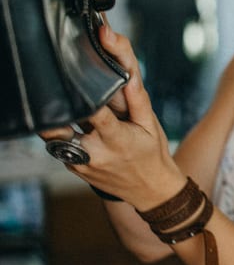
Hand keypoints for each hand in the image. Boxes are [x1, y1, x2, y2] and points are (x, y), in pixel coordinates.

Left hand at [38, 26, 183, 206]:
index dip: (81, 96)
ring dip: (54, 120)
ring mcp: (80, 162)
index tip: (69, 77)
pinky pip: (59, 146)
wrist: (150, 190)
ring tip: (55, 102)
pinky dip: (62, 133)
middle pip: (59, 127)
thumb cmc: (152, 153)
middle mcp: (94, 152)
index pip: (93, 113)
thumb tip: (128, 74)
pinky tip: (71, 124)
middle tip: (50, 86)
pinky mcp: (73, 167)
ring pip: (53, 136)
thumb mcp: (151, 125)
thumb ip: (137, 99)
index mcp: (117, 139)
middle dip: (54, 107)